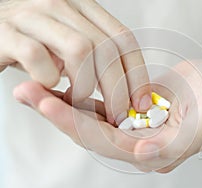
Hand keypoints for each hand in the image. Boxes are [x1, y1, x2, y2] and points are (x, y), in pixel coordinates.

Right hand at [0, 0, 151, 122]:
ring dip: (85, 86)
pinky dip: (48, 79)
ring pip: (79, 50)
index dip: (137, 73)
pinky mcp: (6, 32)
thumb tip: (127, 91)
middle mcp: (61, 5)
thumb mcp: (70, 44)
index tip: (140, 101)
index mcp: (83, 7)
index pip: (123, 39)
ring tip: (77, 99)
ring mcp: (33, 15)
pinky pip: (37, 57)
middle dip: (116, 89)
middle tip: (117, 114)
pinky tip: (46, 84)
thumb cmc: (35, 41)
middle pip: (106, 48)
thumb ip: (97, 57)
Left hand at [13, 60, 201, 172]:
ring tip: (30, 88)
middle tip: (26, 93)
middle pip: (89, 133)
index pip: (108, 143)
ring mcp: (131, 128)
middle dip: (57, 114)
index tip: (46, 103)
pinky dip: (76, 97)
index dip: (77, 125)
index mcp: (155, 152)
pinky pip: (97, 106)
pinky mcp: (127, 110)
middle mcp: (138, 144)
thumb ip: (175, 144)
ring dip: (60, 104)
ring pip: (88, 120)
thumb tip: (141, 154)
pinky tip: (55, 86)